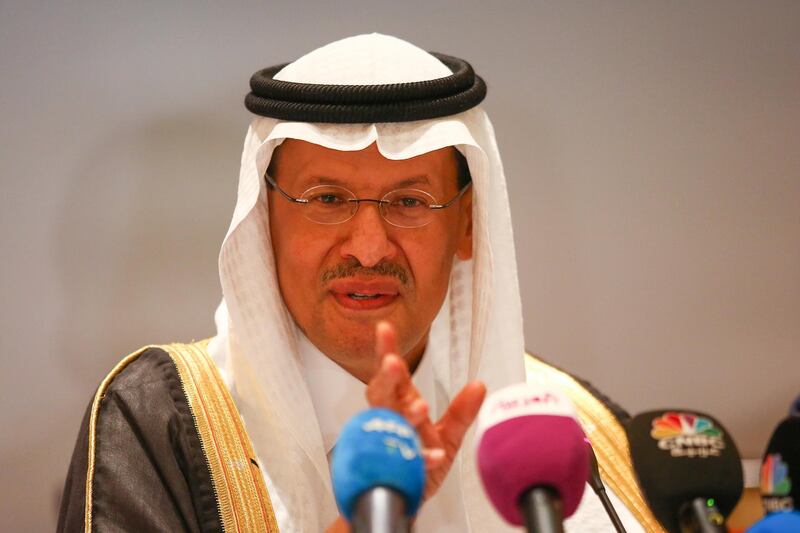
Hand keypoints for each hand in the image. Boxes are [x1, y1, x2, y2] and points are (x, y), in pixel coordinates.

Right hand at [365, 321, 485, 499]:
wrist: (409, 501)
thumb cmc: (421, 463)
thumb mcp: (448, 434)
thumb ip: (461, 411)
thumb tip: (480, 385)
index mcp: (402, 406)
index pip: (393, 375)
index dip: (387, 351)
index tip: (384, 328)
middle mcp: (391, 422)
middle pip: (381, 395)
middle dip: (386, 378)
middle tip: (393, 363)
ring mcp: (390, 445)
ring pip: (388, 425)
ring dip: (403, 416)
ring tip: (419, 407)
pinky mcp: (395, 470)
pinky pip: (405, 461)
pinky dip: (420, 458)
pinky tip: (435, 455)